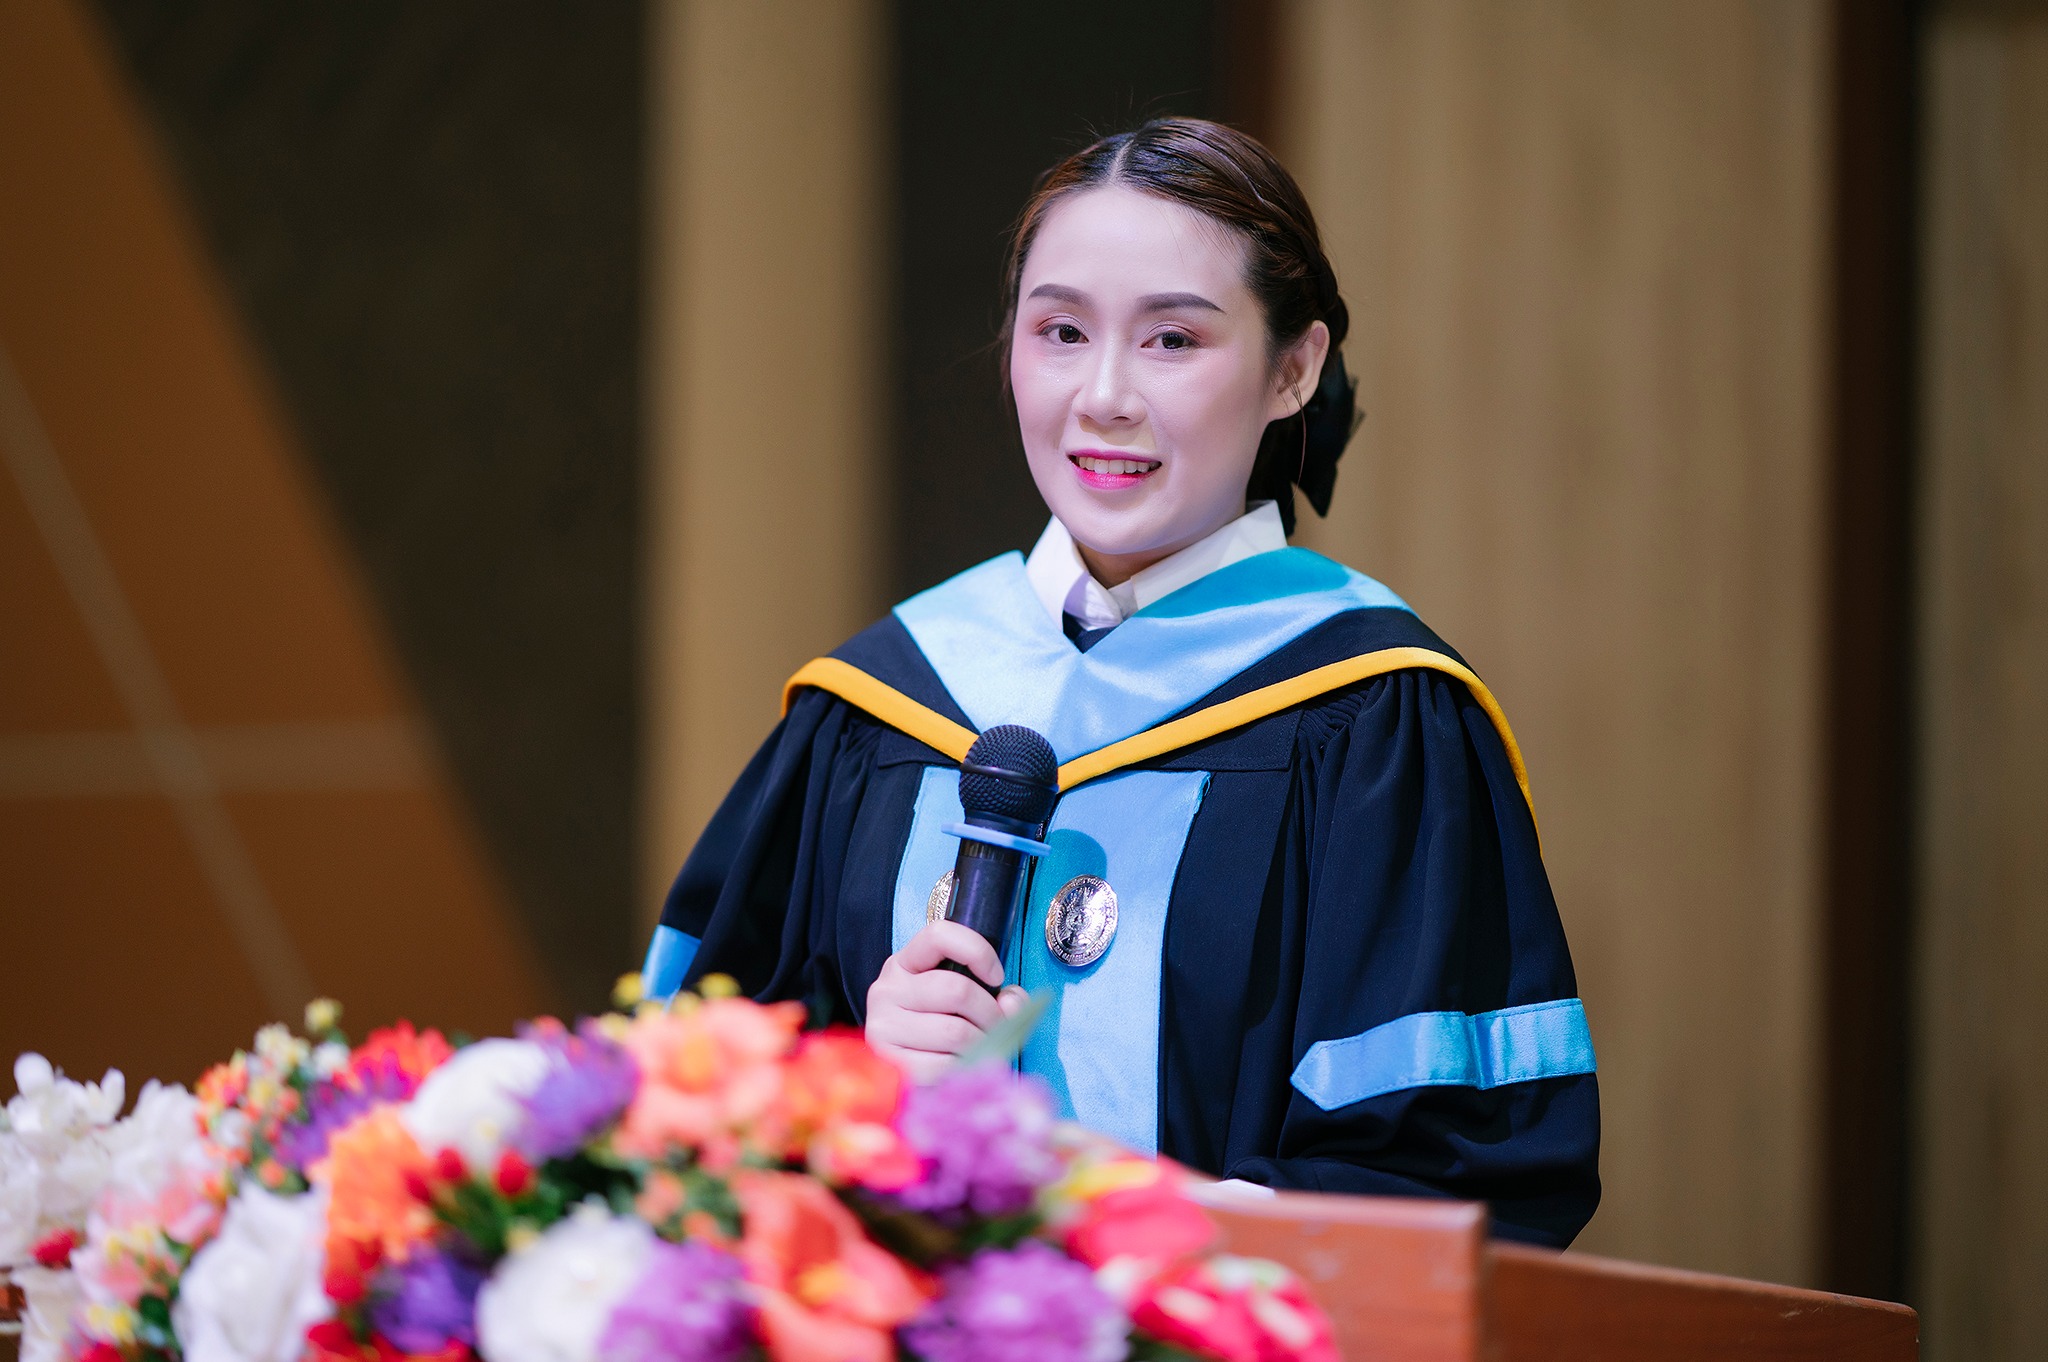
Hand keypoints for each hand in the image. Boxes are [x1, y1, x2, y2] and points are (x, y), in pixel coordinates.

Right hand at [865, 921, 1028, 1081]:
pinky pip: (944, 1065)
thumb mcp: (965, 999)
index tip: (996, 976)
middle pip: (957, 990)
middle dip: (990, 1013)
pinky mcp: (889, 1063)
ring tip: (981, 1048)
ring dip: (981, 1044)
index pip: (939, 935)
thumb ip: (997, 993)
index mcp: (905, 963)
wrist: (903, 1076)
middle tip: (997, 1026)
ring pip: (955, 1031)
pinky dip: (963, 1068)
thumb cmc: (939, 1030)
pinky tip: (961, 1066)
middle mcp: (887, 989)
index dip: (978, 951)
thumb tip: (1010, 1004)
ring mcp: (883, 1026)